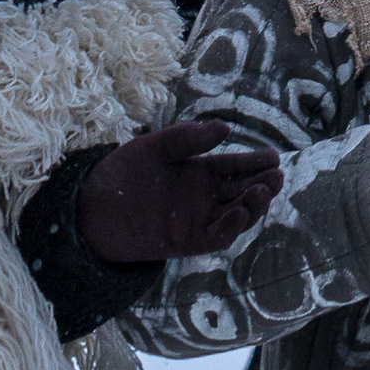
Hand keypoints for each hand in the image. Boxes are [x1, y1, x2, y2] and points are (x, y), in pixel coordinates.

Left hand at [79, 122, 283, 264]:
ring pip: (238, 215)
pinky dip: (231, 226)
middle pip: (244, 191)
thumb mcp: (156, 147)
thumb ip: (188, 139)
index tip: (274, 157)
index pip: (238, 167)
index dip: (257, 162)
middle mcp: (206, 197)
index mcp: (202, 172)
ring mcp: (200, 219)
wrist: (92, 206)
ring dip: (254, 205)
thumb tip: (225, 129)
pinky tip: (240, 212)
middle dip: (264, 184)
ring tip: (264, 191)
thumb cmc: (124, 173)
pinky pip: (217, 236)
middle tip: (277, 175)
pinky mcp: (189, 241)